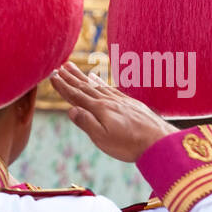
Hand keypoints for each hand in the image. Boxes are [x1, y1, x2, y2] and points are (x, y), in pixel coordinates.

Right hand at [49, 61, 171, 161]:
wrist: (158, 141)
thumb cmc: (129, 144)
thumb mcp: (102, 138)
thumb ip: (86, 123)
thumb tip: (70, 109)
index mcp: (99, 109)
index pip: (76, 96)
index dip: (63, 86)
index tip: (52, 76)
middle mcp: (108, 101)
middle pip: (85, 87)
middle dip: (70, 77)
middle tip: (58, 67)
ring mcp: (120, 100)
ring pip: (97, 86)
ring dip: (83, 77)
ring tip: (72, 68)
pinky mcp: (129, 103)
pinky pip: (110, 89)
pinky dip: (100, 82)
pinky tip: (96, 79)